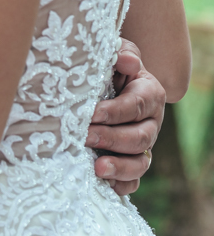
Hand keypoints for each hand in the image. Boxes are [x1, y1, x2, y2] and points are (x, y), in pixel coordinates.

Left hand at [85, 40, 164, 195]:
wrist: (102, 79)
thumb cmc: (108, 63)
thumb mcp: (114, 50)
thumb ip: (121, 53)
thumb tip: (128, 61)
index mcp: (149, 93)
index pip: (136, 105)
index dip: (114, 112)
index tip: (90, 114)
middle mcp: (151, 121)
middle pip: (140, 137)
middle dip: (112, 139)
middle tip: (85, 136)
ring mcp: (143, 144)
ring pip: (140, 162)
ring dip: (119, 167)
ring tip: (97, 168)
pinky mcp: (132, 161)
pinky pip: (133, 180)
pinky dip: (122, 184)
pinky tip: (104, 183)